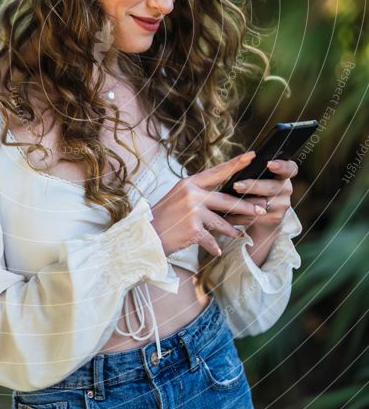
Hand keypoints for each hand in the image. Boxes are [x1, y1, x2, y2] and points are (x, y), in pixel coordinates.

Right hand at [150, 151, 271, 257]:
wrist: (146, 235)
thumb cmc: (164, 217)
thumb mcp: (179, 197)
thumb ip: (199, 194)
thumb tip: (223, 197)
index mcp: (189, 183)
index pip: (217, 172)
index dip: (236, 164)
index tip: (252, 156)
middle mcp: (192, 194)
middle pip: (226, 199)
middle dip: (245, 206)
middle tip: (261, 208)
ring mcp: (192, 212)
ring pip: (222, 222)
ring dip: (231, 230)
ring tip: (237, 234)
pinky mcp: (192, 229)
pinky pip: (211, 239)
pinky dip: (214, 247)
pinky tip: (217, 252)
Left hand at [230, 158, 298, 230]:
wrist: (261, 216)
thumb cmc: (254, 189)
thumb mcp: (256, 177)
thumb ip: (253, 170)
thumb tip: (239, 161)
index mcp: (283, 173)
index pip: (289, 168)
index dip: (281, 165)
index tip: (269, 164)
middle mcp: (286, 188)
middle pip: (271, 187)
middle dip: (252, 186)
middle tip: (236, 186)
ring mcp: (283, 204)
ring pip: (263, 204)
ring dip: (244, 204)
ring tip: (228, 202)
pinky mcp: (276, 218)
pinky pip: (257, 217)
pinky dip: (240, 216)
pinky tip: (228, 216)